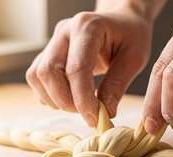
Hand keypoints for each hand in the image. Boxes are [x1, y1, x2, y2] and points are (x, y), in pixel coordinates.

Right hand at [26, 9, 151, 126]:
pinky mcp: (47, 53)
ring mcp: (53, 41)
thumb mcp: (135, 58)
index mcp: (88, 27)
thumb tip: (105, 112)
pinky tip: (70, 98)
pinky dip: (49, 95)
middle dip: (65, 100)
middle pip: (48, 72)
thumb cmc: (130, 36)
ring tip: (80, 106)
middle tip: (87, 113)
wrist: (122, 21)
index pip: (76, 68)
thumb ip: (118, 84)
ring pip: (37, 76)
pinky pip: (37, 78)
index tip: (94, 118)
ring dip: (55, 99)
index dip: (82, 98)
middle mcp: (64, 31)